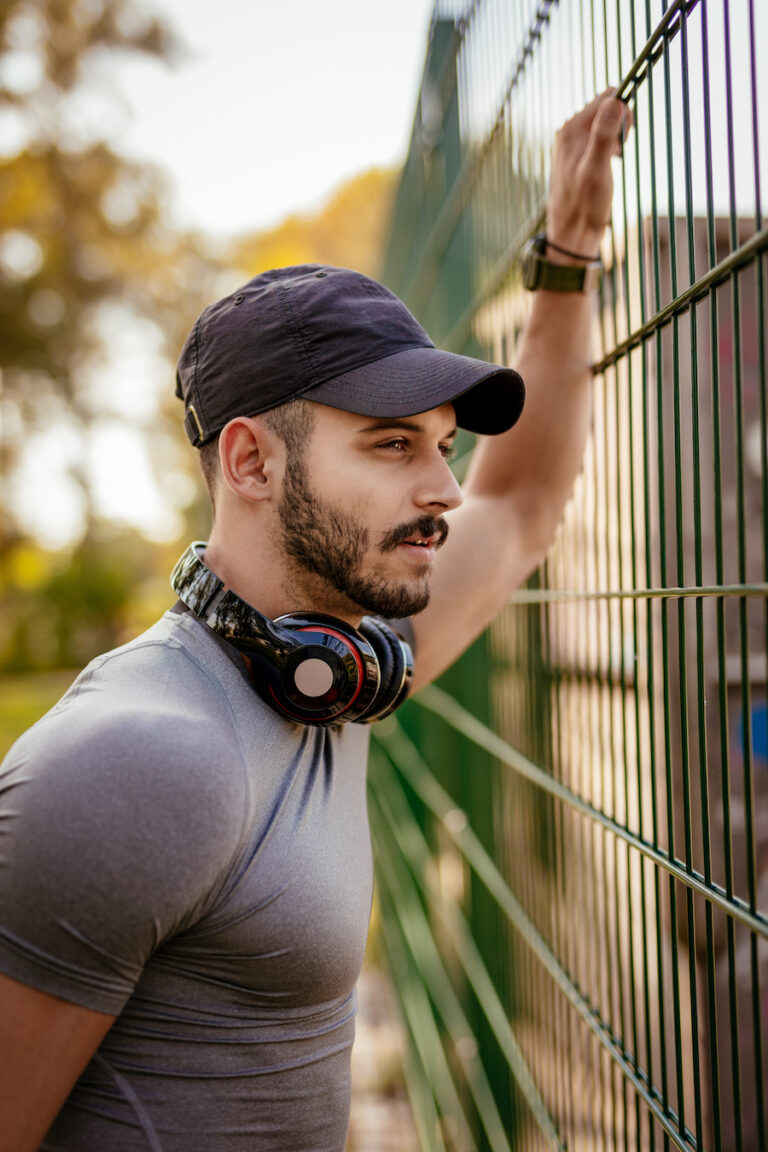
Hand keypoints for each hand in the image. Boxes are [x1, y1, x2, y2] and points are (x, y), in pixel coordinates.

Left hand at [545, 89, 631, 259]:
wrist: (571, 234)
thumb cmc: (584, 206)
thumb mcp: (597, 170)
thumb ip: (604, 136)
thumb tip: (615, 102)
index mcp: (571, 129)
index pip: (607, 97)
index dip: (624, 111)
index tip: (625, 138)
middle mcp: (568, 132)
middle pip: (606, 107)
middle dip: (620, 124)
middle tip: (619, 153)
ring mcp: (572, 143)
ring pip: (605, 123)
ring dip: (616, 137)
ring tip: (613, 161)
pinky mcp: (577, 155)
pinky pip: (600, 137)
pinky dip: (610, 147)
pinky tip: (608, 165)